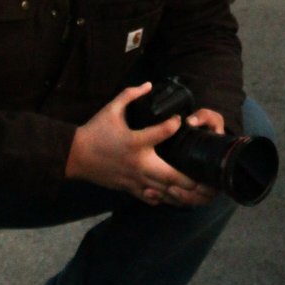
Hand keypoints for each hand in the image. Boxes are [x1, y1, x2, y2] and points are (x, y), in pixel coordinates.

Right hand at [64, 83, 213, 206]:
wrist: (75, 156)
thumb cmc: (94, 131)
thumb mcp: (111, 109)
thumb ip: (130, 94)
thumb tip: (149, 85)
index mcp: (135, 142)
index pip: (163, 132)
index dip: (174, 125)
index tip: (180, 120)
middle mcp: (139, 164)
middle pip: (172, 176)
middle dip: (192, 181)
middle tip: (208, 181)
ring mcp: (135, 179)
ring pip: (164, 193)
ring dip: (184, 195)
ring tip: (201, 196)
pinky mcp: (130, 188)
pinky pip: (152, 198)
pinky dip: (166, 200)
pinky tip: (178, 199)